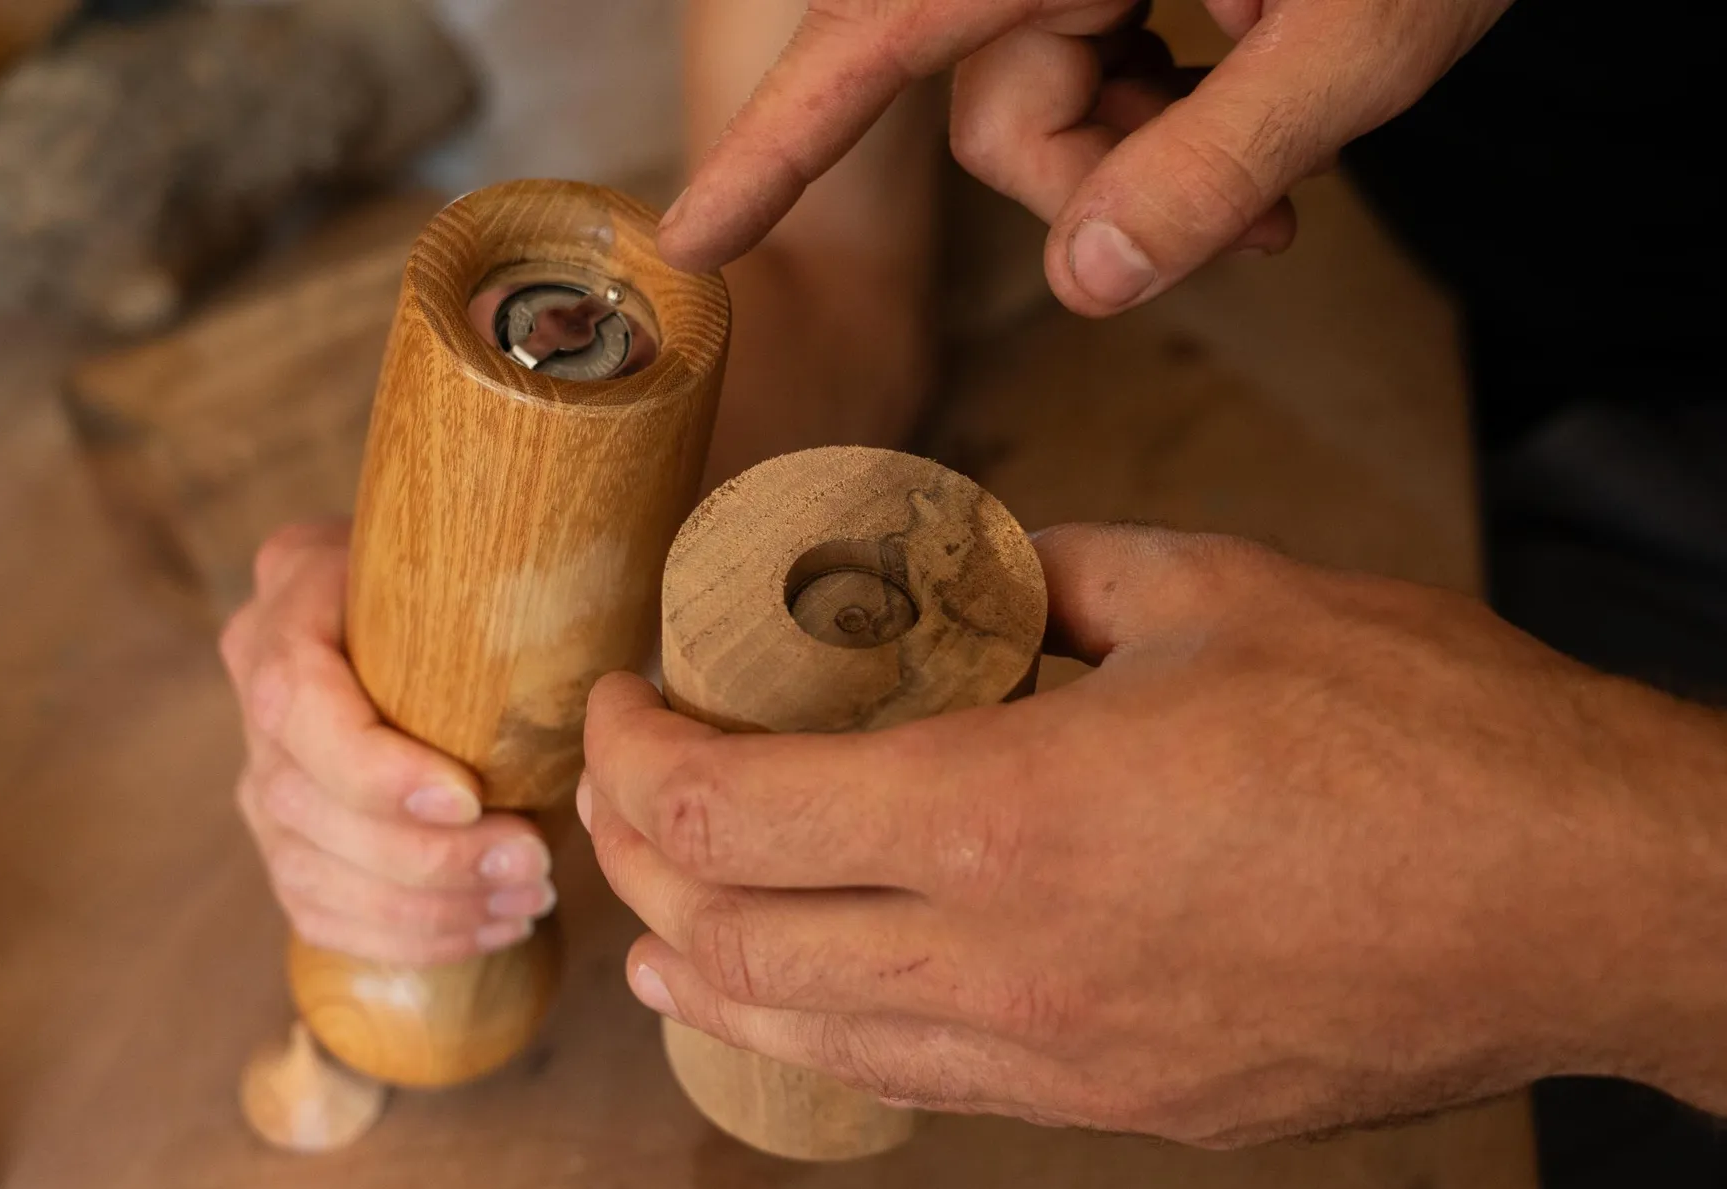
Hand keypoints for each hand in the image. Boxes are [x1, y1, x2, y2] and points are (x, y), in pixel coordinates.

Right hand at [219, 522, 555, 965]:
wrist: (462, 598)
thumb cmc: (503, 576)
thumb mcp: (507, 561)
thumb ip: (528, 594)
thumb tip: (617, 690)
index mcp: (295, 590)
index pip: (296, 700)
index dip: (374, 767)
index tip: (470, 799)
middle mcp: (258, 679)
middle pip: (305, 801)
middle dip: (427, 857)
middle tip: (534, 864)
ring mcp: (262, 766)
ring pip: (311, 871)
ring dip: (429, 908)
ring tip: (530, 900)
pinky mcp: (286, 836)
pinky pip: (322, 912)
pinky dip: (410, 937)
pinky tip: (492, 929)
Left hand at [581, 523, 1726, 1143]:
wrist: (1580, 898)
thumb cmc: (1416, 729)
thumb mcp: (1213, 592)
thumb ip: (1050, 579)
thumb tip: (963, 575)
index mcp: (1010, 816)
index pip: (725, 814)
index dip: (631, 756)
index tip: (617, 703)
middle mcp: (1006, 966)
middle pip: (729, 944)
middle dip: (639, 863)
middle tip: (626, 792)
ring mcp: (1062, 1065)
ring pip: (806, 1043)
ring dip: (710, 968)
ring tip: (672, 913)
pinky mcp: (1124, 1109)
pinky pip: (923, 1080)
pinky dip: (827, 1029)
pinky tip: (828, 984)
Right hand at [658, 0, 1511, 315]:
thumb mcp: (1358, 37)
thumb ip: (1218, 165)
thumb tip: (1088, 288)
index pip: (871, 45)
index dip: (773, 151)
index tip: (693, 238)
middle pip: (986, 101)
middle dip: (1100, 185)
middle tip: (1255, 227)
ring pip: (1044, 91)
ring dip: (1150, 152)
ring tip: (1285, 179)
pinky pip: (1092, 47)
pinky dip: (1161, 99)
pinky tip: (1254, 92)